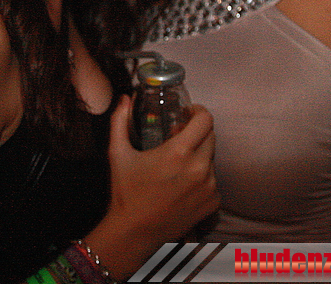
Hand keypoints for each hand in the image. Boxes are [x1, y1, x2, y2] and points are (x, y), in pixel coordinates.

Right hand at [108, 95, 218, 240]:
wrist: (134, 231)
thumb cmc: (126, 192)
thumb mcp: (118, 153)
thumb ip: (119, 121)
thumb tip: (123, 99)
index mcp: (178, 152)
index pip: (205, 119)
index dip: (198, 111)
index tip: (188, 114)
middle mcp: (198, 168)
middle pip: (210, 136)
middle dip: (196, 132)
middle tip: (179, 137)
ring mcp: (208, 187)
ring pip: (211, 158)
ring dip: (198, 155)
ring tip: (178, 164)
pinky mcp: (212, 202)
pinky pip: (213, 180)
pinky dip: (202, 177)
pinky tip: (183, 183)